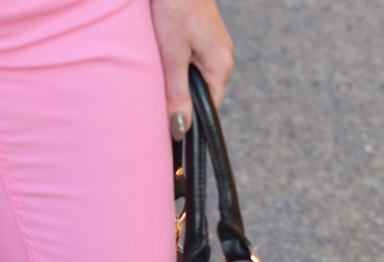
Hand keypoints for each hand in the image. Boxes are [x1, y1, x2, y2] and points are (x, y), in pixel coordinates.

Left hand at [151, 0, 232, 137]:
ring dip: (179, 82)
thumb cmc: (174, 7)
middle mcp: (224, 57)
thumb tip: (181, 128)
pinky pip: (194, 62)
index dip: (191, 120)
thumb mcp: (172, 56)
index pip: (209, 108)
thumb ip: (177, 94)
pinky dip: (180, 66)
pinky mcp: (206, 35)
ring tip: (160, 76)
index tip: (171, 129)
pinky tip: (166, 58)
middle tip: (159, 102)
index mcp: (220, 66)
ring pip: (197, 77)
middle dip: (183, 101)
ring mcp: (217, 45)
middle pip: (203, 94)